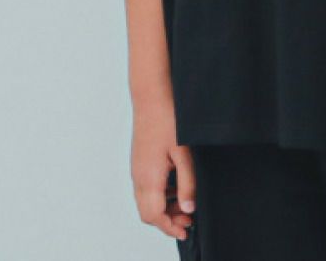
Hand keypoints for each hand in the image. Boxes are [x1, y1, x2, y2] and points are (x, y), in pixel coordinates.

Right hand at [130, 100, 196, 240]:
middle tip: (189, 220)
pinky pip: (145, 188)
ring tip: (185, 205)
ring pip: (145, 201)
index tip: (187, 229)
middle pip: (147, 213)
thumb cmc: (168, 120)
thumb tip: (189, 209)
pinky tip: (175, 186)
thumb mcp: (184, 152)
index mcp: (149, 178)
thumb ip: (187, 183)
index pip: (155, 216)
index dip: (170, 227)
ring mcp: (136, 168)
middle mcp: (138, 176)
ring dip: (163, 209)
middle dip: (167, 221)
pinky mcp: (139, 160)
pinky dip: (159, 195)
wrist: (151, 96)